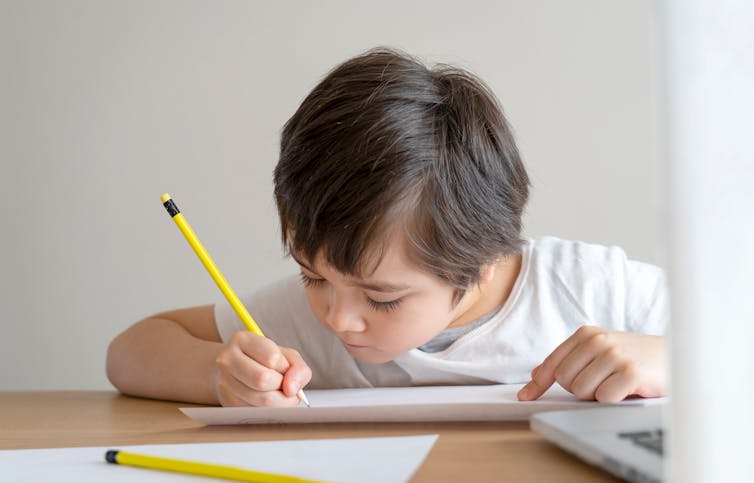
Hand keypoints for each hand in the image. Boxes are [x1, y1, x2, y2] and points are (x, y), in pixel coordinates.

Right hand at [213, 331, 311, 406]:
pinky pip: (256, 411)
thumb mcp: (286, 355)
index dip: (285, 366)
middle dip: (281, 385)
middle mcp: (228, 359)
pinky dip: (269, 409)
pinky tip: (268, 399)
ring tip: (278, 392)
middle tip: (283, 383)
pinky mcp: (227, 401)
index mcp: (242, 340)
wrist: (239, 371)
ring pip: (260, 399)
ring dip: (279, 400)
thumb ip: (298, 368)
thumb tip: (293, 390)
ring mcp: (224, 382)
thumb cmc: (265, 361)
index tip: (284, 368)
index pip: (272, 357)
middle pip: (263, 379)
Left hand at [517, 326, 665, 402]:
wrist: (680, 355)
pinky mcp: (631, 372)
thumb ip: (571, 359)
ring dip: (599, 394)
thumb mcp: (601, 350)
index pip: (553, 363)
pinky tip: (629, 388)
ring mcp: (614, 355)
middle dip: (581, 388)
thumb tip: (538, 373)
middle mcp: (598, 341)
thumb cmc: (637, 356)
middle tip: (604, 381)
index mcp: (587, 334)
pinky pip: (604, 398)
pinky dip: (615, 400)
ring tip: (617, 383)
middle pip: (565, 381)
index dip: (537, 384)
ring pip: (582, 391)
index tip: (525, 396)